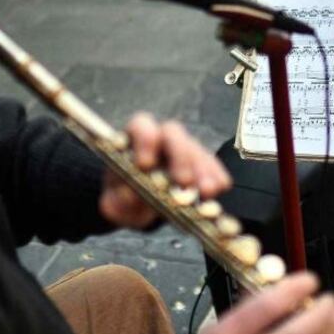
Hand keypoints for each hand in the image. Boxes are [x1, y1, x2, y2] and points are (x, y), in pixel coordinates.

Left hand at [99, 112, 230, 227]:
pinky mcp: (202, 165)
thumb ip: (118, 200)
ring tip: (206, 192)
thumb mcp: (114, 203)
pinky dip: (216, 177)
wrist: (139, 207)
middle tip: (183, 181)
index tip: (145, 165)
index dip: (145, 140)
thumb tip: (131, 195)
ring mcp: (184, 150)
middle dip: (179, 156)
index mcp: (134, 140)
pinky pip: (212, 165)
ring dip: (203, 170)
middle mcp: (161, 139)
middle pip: (174, 134)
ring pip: (196, 150)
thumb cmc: (124, 198)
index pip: (141, 126)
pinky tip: (218, 190)